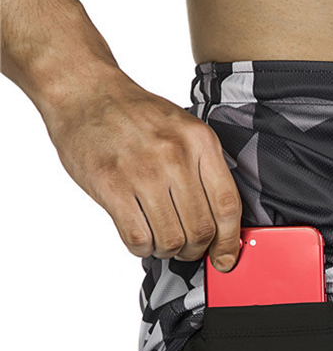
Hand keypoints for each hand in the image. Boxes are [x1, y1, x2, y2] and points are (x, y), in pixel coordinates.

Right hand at [44, 73, 241, 270]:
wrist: (85, 91)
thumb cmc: (138, 117)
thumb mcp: (186, 130)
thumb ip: (206, 171)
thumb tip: (224, 227)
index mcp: (200, 142)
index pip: (227, 206)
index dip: (228, 242)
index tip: (225, 259)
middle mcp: (175, 155)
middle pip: (201, 229)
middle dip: (195, 250)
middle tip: (186, 247)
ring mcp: (142, 171)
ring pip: (171, 239)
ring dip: (168, 251)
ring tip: (162, 240)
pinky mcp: (111, 185)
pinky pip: (138, 238)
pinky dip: (143, 248)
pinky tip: (141, 236)